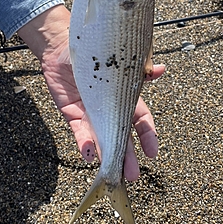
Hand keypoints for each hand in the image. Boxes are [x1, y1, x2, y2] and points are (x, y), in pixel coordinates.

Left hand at [18, 4, 164, 180]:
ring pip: (101, 140)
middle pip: (121, 137)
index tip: (153, 152)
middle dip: (128, 157)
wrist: (62, 47)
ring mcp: (90, 114)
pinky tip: (89, 154)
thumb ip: (138, 70)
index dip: (147, 136)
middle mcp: (108, 110)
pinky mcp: (72, 115)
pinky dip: (84, 143)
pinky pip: (79, 132)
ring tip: (112, 173)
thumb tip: (160, 69)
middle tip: (132, 176)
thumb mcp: (118, 61)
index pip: (139, 121)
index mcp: (124, 98)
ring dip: (107, 157)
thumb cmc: (93, 53)